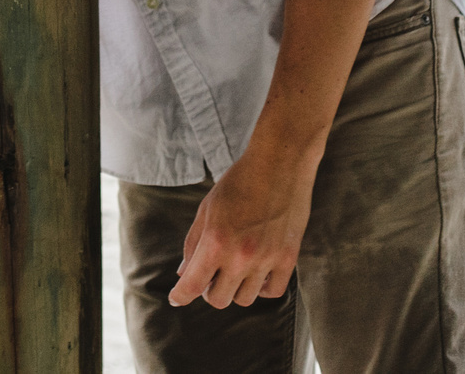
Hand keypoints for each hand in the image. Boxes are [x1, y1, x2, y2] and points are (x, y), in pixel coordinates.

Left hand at [168, 145, 314, 310]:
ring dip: (235, 288)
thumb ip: (193, 243)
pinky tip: (257, 272)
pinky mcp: (288, 259)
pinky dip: (261, 287)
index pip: (192, 286)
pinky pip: (272, 292)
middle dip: (209, 290)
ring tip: (235, 268)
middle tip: (211, 274)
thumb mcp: (206, 209)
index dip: (180, 297)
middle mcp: (240, 256)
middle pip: (218, 299)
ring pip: (245, 299)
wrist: (279, 164)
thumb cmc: (238, 182)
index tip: (176, 298)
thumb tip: (184, 274)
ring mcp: (266, 260)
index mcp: (214, 242)